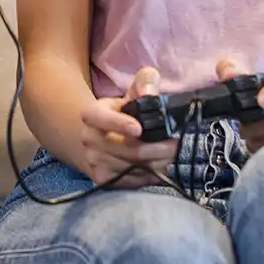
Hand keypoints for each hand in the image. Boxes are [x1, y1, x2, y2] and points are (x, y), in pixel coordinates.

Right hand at [78, 67, 178, 187]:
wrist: (99, 139)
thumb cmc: (122, 113)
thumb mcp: (133, 92)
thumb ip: (145, 82)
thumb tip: (149, 93)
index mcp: (92, 114)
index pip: (102, 119)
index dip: (120, 124)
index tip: (139, 129)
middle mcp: (89, 138)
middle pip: (128, 149)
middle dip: (158, 148)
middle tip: (175, 143)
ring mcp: (94, 161)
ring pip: (134, 167)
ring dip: (158, 163)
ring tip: (169, 154)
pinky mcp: (103, 179)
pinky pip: (133, 181)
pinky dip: (150, 175)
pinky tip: (158, 165)